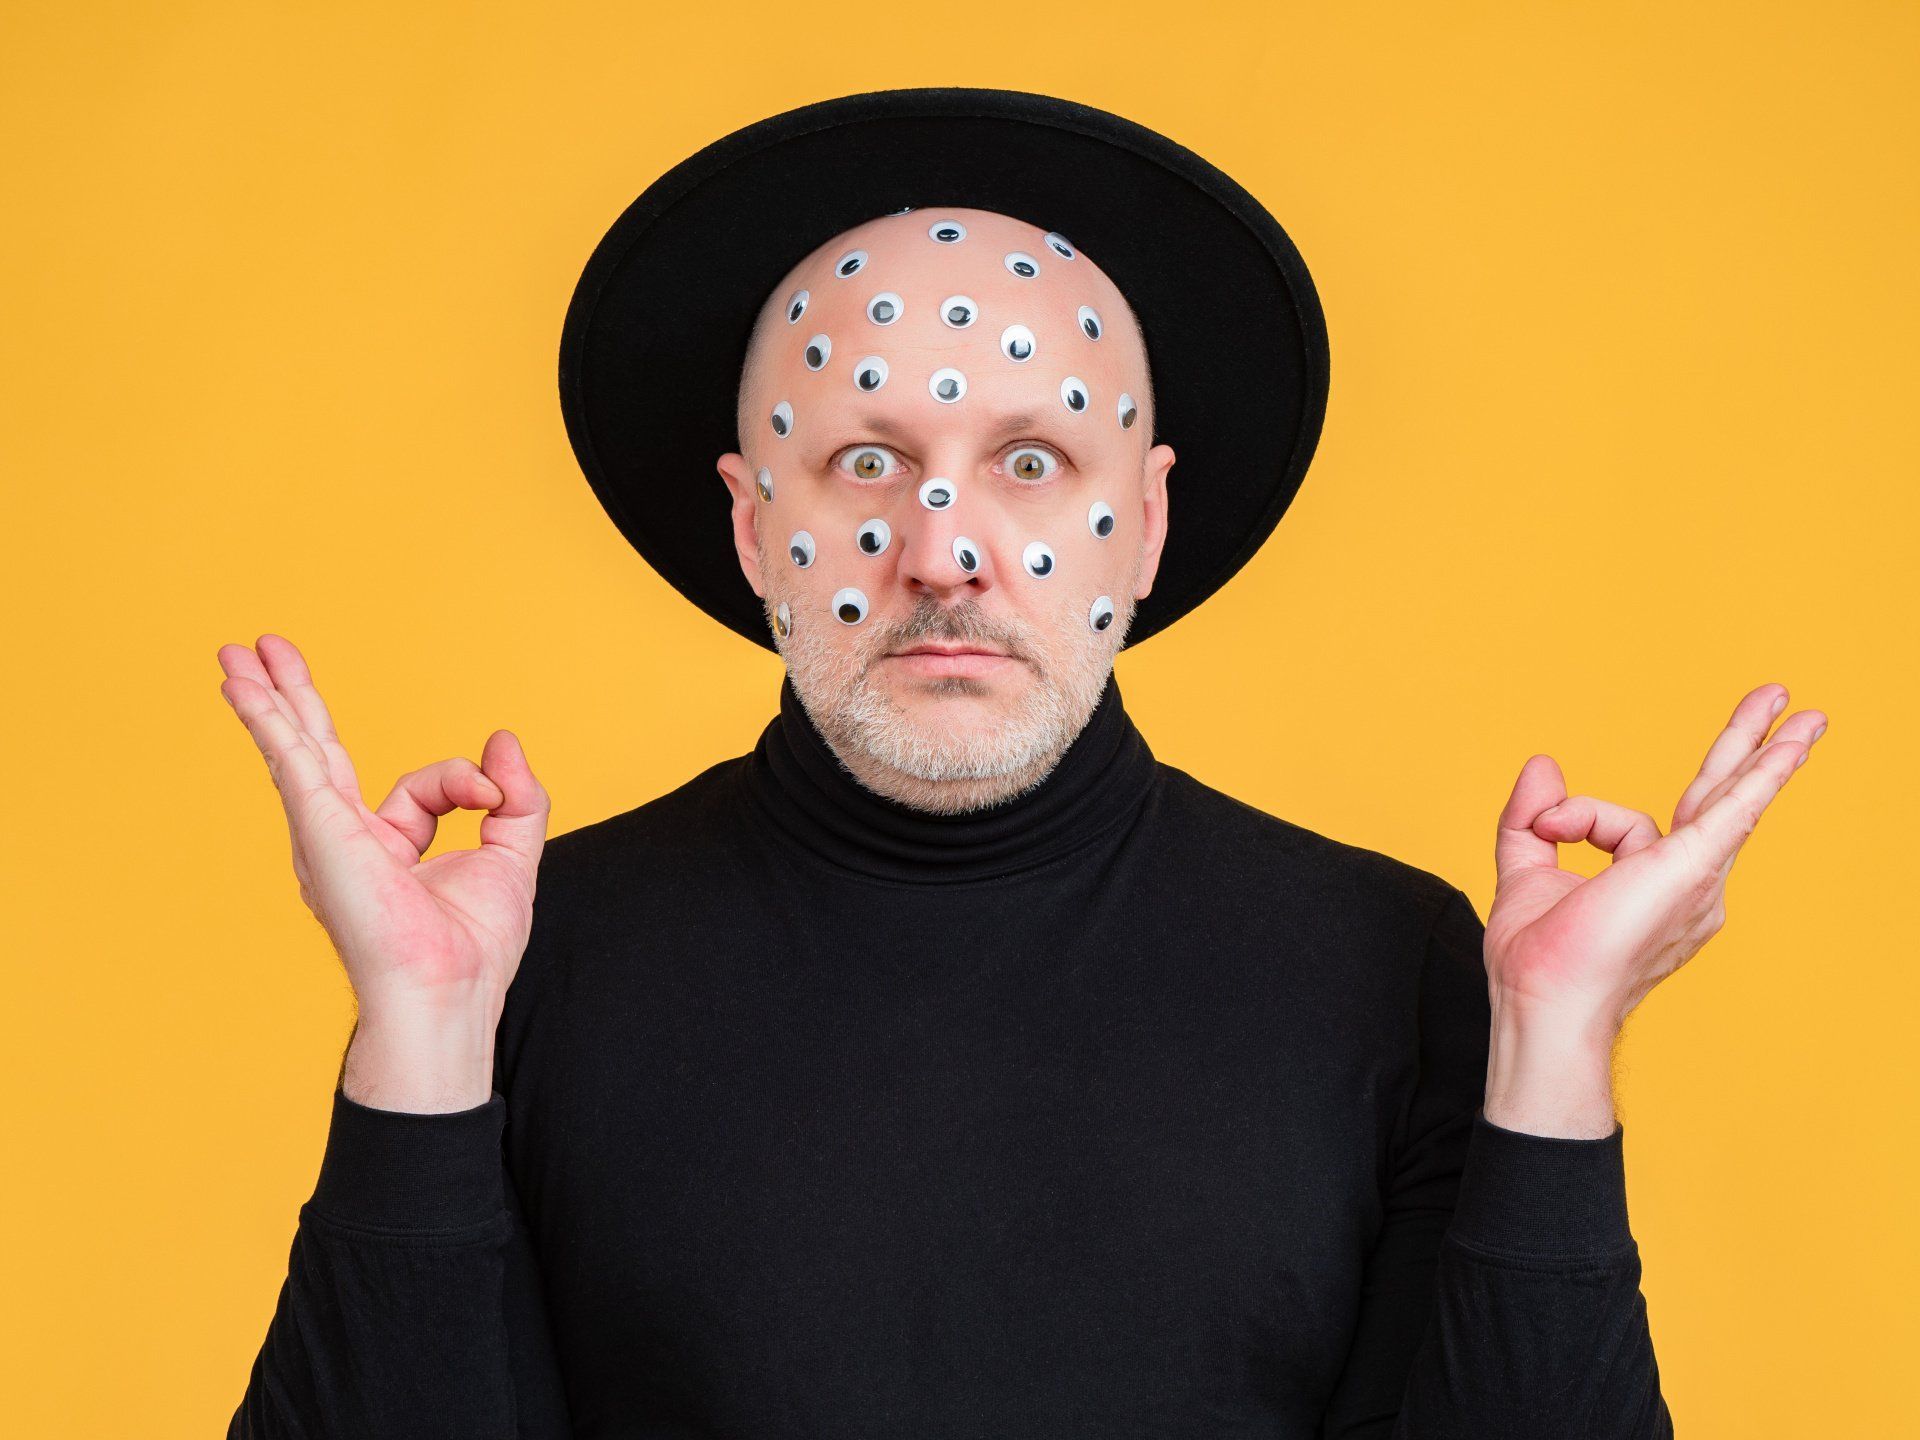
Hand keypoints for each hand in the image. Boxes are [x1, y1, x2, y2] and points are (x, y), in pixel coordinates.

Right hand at [217, 634, 549, 1107]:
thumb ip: (513, 795)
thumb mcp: (511, 855)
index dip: (465, 781)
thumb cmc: (473, 948)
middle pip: (318, 752)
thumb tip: (501, 739)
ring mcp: (326, 837)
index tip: (491, 792)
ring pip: (295, 751)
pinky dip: (269, 722)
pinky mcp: (320, 832)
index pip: (420, 786)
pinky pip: (292, 763)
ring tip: (234, 652)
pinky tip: (243, 687)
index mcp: (386, 848)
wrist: (448, 992)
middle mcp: (345, 841)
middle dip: (295, 700)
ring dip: (266, 698)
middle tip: (265, 650)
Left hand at [1487, 682, 1826, 1038]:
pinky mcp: (1692, 868)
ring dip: (1766, 751)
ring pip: (1729, 797)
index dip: (1575, 816)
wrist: (1544, 1002)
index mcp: (1653, 886)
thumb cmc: (1540, 964)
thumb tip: (1544, 763)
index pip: (1625, 824)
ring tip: (1806, 711)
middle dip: (1748, 746)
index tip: (1548, 825)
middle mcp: (1688, 885)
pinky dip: (1764, 776)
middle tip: (1779, 698)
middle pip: (1718, 796)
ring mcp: (1697, 879)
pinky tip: (1793, 747)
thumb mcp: (1526, 871)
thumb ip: (1533, 818)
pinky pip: (1736, 809)